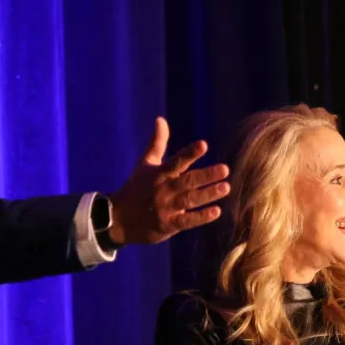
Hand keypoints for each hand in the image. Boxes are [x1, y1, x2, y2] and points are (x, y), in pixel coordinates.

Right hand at [109, 118, 229, 245]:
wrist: (118, 219)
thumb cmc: (136, 188)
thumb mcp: (145, 164)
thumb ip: (157, 142)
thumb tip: (161, 119)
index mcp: (159, 173)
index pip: (176, 161)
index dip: (190, 153)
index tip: (204, 145)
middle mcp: (163, 189)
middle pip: (187, 181)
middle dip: (206, 175)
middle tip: (225, 169)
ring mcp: (165, 208)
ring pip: (189, 200)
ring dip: (208, 194)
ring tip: (226, 187)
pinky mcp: (167, 225)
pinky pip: (186, 221)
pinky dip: (200, 217)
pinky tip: (216, 212)